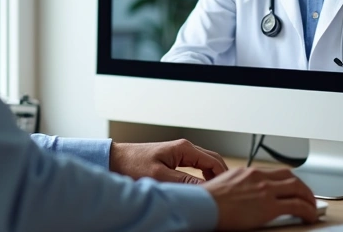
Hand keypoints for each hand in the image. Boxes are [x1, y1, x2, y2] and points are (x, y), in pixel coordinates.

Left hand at [109, 139, 226, 183]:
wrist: (115, 160)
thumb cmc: (133, 165)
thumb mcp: (160, 176)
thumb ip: (184, 181)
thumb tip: (205, 189)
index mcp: (184, 148)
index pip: (214, 161)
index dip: (223, 176)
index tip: (227, 191)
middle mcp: (184, 148)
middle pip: (213, 160)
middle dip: (221, 176)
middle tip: (225, 194)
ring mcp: (180, 153)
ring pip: (206, 164)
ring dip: (212, 176)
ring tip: (214, 193)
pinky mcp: (174, 159)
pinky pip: (196, 167)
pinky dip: (203, 176)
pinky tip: (201, 189)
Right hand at [201, 167, 318, 230]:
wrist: (203, 205)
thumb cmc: (207, 200)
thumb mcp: (223, 186)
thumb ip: (237, 188)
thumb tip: (242, 196)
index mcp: (248, 172)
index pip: (275, 172)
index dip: (288, 181)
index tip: (291, 188)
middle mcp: (259, 177)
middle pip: (290, 177)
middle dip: (302, 187)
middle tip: (307, 197)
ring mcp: (265, 190)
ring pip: (298, 188)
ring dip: (308, 198)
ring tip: (312, 207)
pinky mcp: (269, 206)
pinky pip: (297, 206)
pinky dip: (308, 211)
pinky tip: (310, 217)